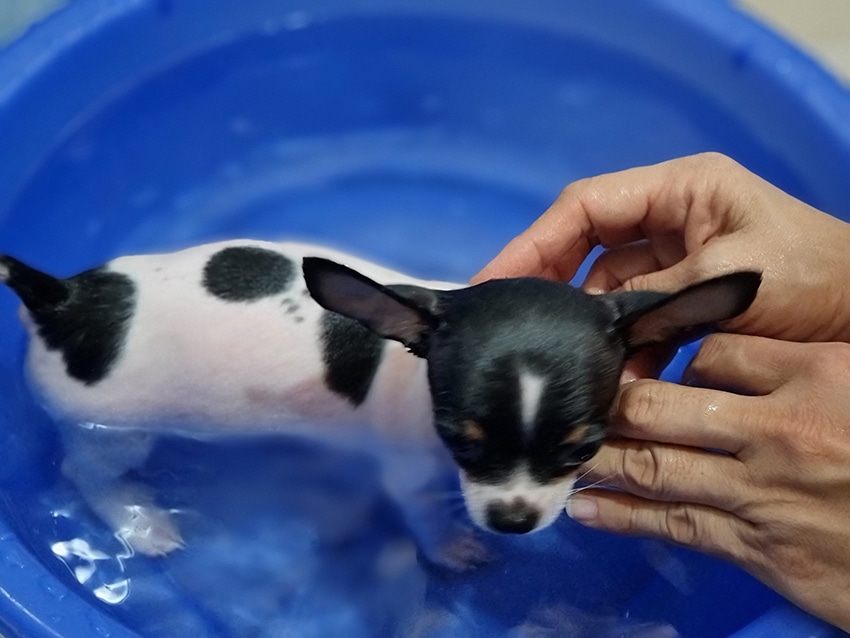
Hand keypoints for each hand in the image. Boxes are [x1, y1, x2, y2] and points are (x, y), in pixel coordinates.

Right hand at [473, 153, 849, 344]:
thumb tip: (589, 338)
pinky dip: (618, 352)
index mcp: (679, 190)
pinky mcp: (680, 301)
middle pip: (584, 248)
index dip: (533, 241)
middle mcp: (667, 219)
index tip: (495, 280)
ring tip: (561, 367)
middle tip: (512, 326)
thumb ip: (655, 300)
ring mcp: (672, 261)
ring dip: (586, 331)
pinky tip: (608, 384)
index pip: (585, 207)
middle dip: (549, 287)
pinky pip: (631, 323)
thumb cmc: (818, 278)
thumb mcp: (732, 281)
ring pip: (604, 293)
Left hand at [567, 334, 849, 630]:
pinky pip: (676, 526)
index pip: (717, 352)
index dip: (673, 351)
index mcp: (816, 378)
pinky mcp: (758, 547)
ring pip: (657, 466)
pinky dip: (624, 516)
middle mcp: (778, 431)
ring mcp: (762, 493)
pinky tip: (587, 509)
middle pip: (664, 404)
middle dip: (613, 401)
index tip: (635, 354)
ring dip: (603, 458)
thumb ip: (798, 366)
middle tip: (571, 395)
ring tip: (561, 448)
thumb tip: (727, 352)